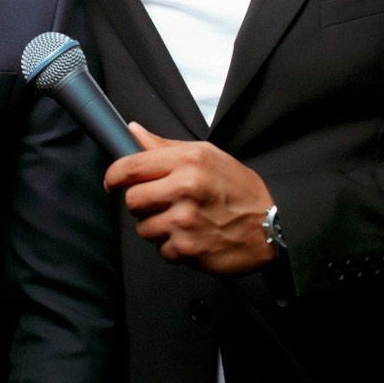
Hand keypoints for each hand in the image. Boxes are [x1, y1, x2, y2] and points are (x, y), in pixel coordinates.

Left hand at [104, 123, 275, 275]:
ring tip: (183, 220)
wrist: (271, 226)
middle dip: (142, 204)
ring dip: (157, 227)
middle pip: (131, 200)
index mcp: (188, 161)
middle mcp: (185, 188)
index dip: (114, 176)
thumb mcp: (207, 155)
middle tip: (162, 203)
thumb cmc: (240, 190)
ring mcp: (185, 221)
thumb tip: (133, 132)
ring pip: (143, 228)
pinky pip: (161, 250)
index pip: (130, 166)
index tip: (112, 181)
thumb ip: (164, 146)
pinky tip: (193, 236)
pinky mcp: (188, 249)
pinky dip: (173, 247)